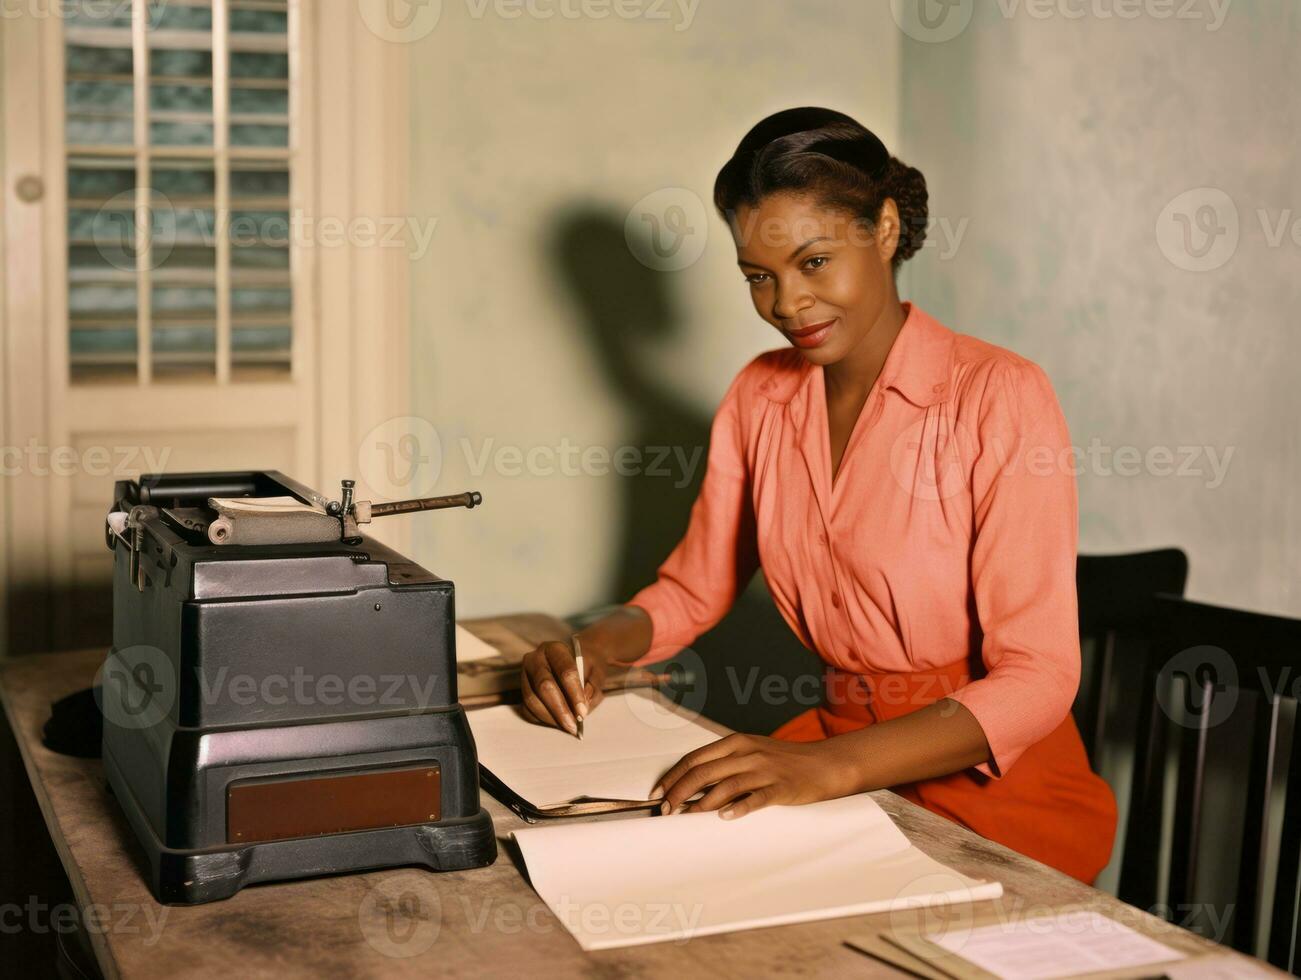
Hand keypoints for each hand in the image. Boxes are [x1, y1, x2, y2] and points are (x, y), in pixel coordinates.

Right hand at [519, 638, 606, 733]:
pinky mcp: (523, 689)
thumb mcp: (596, 671)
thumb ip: (593, 685)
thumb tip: (584, 704)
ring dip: (550, 717)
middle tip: (573, 725)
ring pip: (532, 699)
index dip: (574, 693)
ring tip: (567, 726)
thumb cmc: (587, 666)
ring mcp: (525, 674)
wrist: (577, 661)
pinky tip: (557, 723)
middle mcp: (536, 658)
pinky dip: (541, 719)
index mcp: (555, 649)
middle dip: (560, 709)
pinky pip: (527, 708)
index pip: (565, 671)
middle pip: (544, 685)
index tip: (583, 711)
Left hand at [652, 733, 860, 819]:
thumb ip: (724, 765)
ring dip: (702, 803)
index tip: (658, 793)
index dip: (673, 776)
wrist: (825, 764)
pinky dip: (740, 808)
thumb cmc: (784, 761)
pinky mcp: (782, 788)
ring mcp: (765, 770)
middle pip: (704, 772)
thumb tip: (692, 785)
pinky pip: (757, 798)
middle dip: (679, 791)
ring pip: (725, 786)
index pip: (695, 758)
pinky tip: (726, 817)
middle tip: (665, 809)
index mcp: (736, 743)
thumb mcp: (751, 753)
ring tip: (686, 816)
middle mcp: (747, 754)